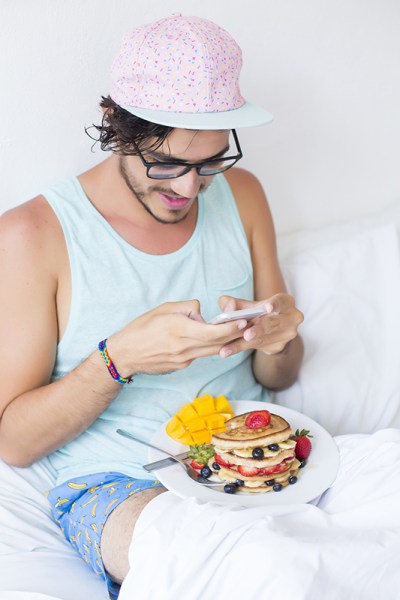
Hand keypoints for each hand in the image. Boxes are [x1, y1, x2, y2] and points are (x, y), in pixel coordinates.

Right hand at [106, 300, 246, 376]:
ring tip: (239, 332)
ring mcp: (183, 359)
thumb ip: (187, 308)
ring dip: (226, 342)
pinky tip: (213, 339)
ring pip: (212, 351)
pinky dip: (209, 346)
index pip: (212, 332)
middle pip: (217, 343)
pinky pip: (200, 354)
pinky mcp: (182, 365)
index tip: (243, 321)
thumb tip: (203, 312)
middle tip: (250, 325)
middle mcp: (183, 347)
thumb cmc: (142, 327)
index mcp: (179, 329)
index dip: (230, 328)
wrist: (126, 354)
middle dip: (235, 335)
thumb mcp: (164, 308)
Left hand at [218, 294, 303, 357]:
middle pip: (273, 323)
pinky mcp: (279, 347)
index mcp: (286, 302)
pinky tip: (228, 351)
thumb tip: (228, 307)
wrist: (267, 330)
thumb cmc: (255, 312)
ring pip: (263, 339)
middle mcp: (291, 318)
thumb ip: (233, 303)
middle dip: (258, 329)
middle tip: (246, 335)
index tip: (267, 308)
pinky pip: (258, 347)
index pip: (281, 302)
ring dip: (243, 344)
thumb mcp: (246, 305)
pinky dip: (241, 348)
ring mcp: (287, 334)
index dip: (275, 304)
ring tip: (225, 350)